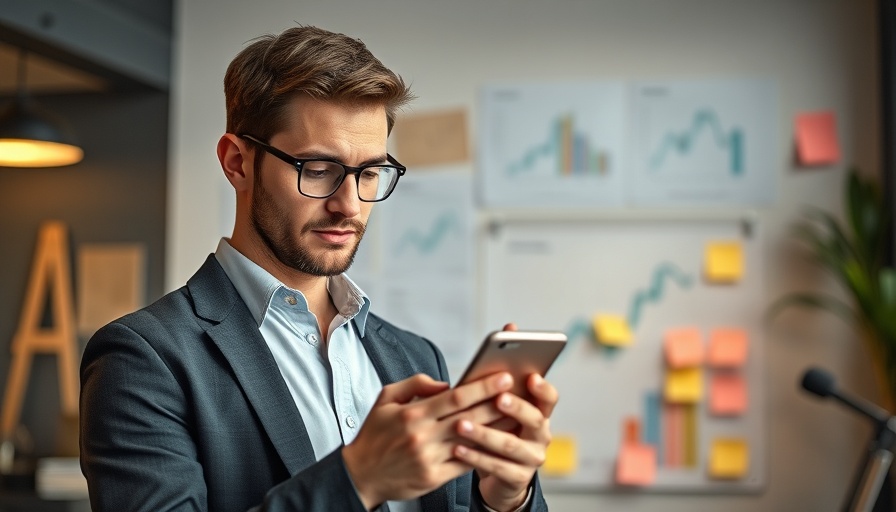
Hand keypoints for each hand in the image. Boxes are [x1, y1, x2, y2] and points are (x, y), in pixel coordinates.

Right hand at [342, 372, 512, 508]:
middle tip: (520, 393)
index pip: (456, 397)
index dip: (483, 387)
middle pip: (469, 418)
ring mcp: (429, 458)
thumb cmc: (374, 435)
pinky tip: (498, 444)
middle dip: (498, 404)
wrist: (360, 475)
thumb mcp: (385, 399)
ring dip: (497, 429)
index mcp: (413, 414)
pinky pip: (464, 463)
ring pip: (471, 441)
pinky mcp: (433, 477)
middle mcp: (423, 436)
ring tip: (518, 418)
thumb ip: (415, 384)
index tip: (504, 378)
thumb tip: (444, 383)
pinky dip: (483, 453)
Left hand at [455, 323, 559, 511]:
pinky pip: (496, 467)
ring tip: (462, 423)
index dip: (543, 388)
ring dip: (485, 433)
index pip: (550, 398)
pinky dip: (475, 457)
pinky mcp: (517, 478)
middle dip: (516, 408)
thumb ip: (504, 368)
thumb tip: (510, 327)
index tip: (531, 376)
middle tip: (498, 398)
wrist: (499, 474)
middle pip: (534, 419)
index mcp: (539, 412)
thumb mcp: (499, 401)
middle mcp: (541, 434)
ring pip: (510, 445)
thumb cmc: (496, 426)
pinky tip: (457, 448)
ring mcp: (531, 458)